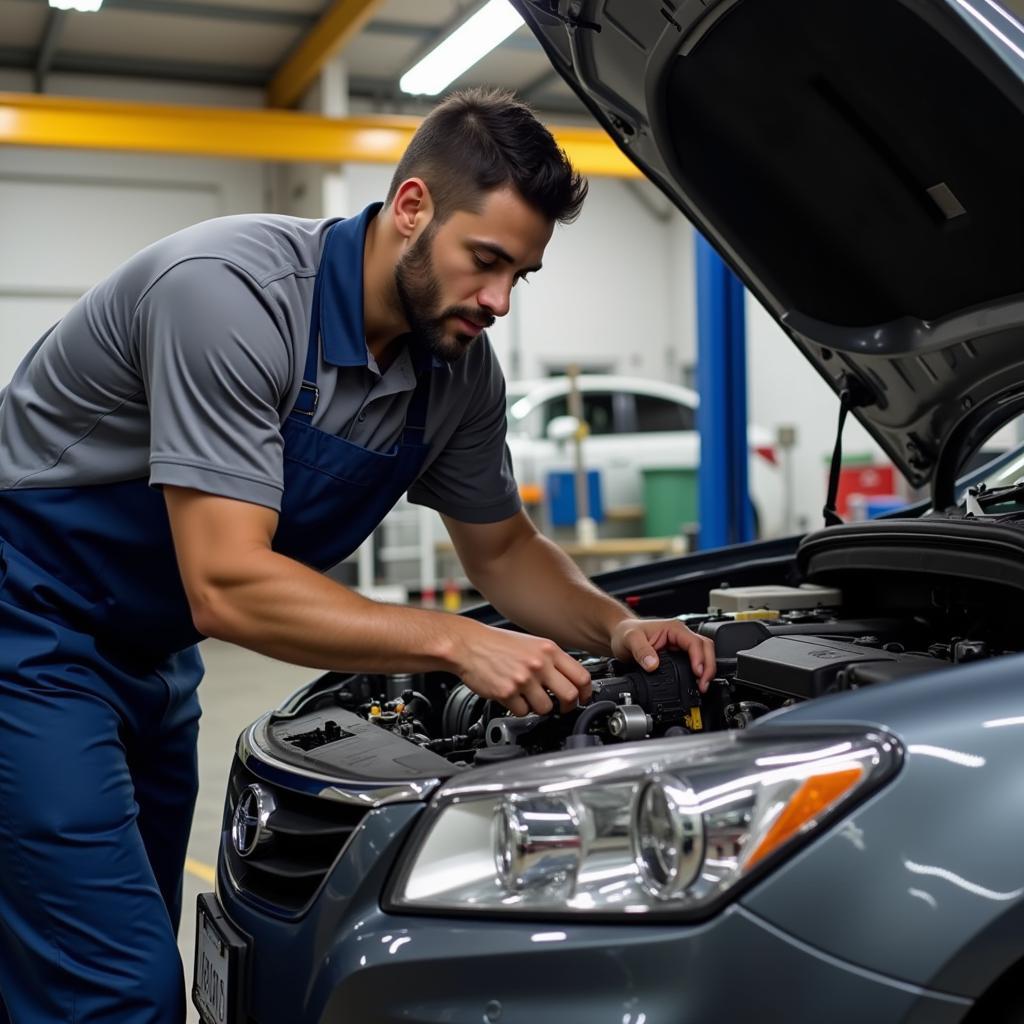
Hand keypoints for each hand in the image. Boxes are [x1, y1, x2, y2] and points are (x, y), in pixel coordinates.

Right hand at [454, 623, 592, 715]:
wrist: (468, 645)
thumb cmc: (497, 644)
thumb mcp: (532, 643)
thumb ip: (551, 660)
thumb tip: (570, 680)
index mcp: (548, 650)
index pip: (581, 676)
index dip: (586, 692)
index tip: (583, 698)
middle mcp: (538, 664)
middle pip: (569, 696)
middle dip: (567, 706)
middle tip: (561, 707)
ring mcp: (523, 679)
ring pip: (546, 708)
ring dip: (539, 708)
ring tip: (528, 698)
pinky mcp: (507, 692)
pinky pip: (523, 712)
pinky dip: (519, 709)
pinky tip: (512, 697)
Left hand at [609, 618, 716, 691]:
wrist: (620, 635)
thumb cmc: (625, 633)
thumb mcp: (631, 640)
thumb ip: (641, 651)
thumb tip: (653, 665)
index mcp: (674, 628)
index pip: (695, 642)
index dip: (700, 659)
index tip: (698, 674)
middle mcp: (680, 635)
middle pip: (706, 648)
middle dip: (709, 667)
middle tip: (703, 685)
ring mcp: (680, 645)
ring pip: (704, 654)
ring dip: (706, 670)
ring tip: (702, 686)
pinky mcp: (678, 655)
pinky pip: (695, 661)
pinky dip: (699, 672)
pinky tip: (695, 683)